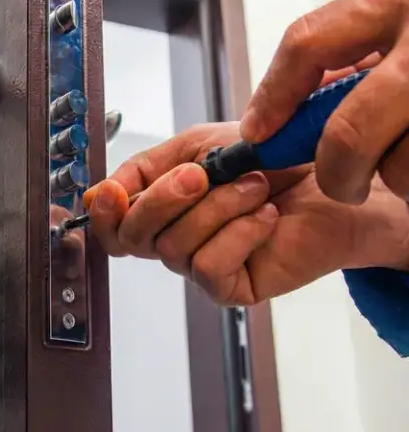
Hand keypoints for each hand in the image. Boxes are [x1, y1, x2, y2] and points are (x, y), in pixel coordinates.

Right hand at [83, 123, 408, 305]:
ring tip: (256, 187)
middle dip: (164, 200)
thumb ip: (148, 167)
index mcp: (159, 205)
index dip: (105, 211)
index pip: (111, 222)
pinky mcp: (228, 286)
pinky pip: (207, 266)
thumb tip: (102, 192)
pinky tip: (266, 216)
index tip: (116, 192)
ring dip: (217, 208)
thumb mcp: (199, 145)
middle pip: (133, 236)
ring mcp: (198, 263)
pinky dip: (239, 233)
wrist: (330, 179)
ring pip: (173, 246)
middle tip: (203, 174)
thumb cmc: (269, 158)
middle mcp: (172, 237)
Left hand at [240, 0, 408, 203]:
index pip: (309, 42)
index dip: (274, 94)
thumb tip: (274, 122)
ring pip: (403, 168)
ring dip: (401, 176)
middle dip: (335, 170)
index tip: (257, 132)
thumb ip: (352, 56)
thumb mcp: (407, 24)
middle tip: (338, 180)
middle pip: (350, 133)